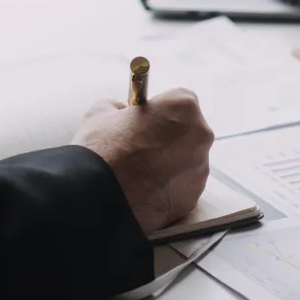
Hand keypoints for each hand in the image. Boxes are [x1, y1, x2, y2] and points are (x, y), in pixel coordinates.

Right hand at [72, 90, 213, 234]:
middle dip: (170, 137)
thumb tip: (122, 113)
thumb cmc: (102, 149)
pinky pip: (183, 187)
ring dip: (171, 163)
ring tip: (142, 174)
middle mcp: (200, 135)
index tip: (148, 120)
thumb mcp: (101, 112)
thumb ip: (120, 107)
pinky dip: (170, 188)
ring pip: (188, 161)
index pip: (180, 101)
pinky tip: (146, 191)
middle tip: (143, 148)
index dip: (162, 111)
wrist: (99, 198)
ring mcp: (200, 168)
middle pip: (189, 131)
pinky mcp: (193, 197)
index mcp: (182, 107)